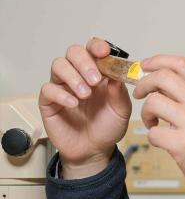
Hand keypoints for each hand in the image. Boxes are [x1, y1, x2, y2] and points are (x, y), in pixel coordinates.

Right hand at [39, 39, 131, 177]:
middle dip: (84, 62)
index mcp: (99, 73)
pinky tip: (74, 104)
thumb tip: (117, 74)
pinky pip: (48, 89)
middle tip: (95, 80)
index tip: (104, 51)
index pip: (94, 50)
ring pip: (59, 65)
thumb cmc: (107, 128)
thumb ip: (119, 92)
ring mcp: (63, 87)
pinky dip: (61, 94)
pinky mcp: (50, 101)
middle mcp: (79, 76)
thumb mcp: (121, 111)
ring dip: (73, 76)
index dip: (97, 46)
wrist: (94, 151)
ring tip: (85, 94)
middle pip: (74, 53)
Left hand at [133, 55, 184, 196]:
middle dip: (144, 83)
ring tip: (153, 123)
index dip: (159, 61)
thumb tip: (165, 84)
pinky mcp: (182, 144)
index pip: (181, 64)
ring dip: (146, 112)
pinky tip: (162, 141)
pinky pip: (153, 133)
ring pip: (153, 103)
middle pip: (163, 77)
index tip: (146, 66)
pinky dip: (152, 137)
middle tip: (140, 94)